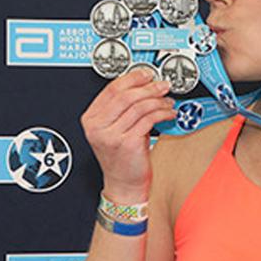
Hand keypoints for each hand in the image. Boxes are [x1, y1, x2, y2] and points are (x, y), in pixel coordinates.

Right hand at [80, 69, 176, 202]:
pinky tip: (168, 113)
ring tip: (168, 101)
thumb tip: (146, 86)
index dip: (132, 78)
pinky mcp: (127, 143)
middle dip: (148, 87)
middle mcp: (98, 127)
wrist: (124, 185)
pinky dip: (162, 113)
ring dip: (158, 100)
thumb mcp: (116, 130)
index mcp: (91, 119)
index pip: (112, 89)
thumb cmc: (122, 158)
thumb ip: (124, 109)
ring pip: (139, 106)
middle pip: (126, 95)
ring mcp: (111, 136)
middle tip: (162, 85)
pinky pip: (148, 120)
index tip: (147, 74)